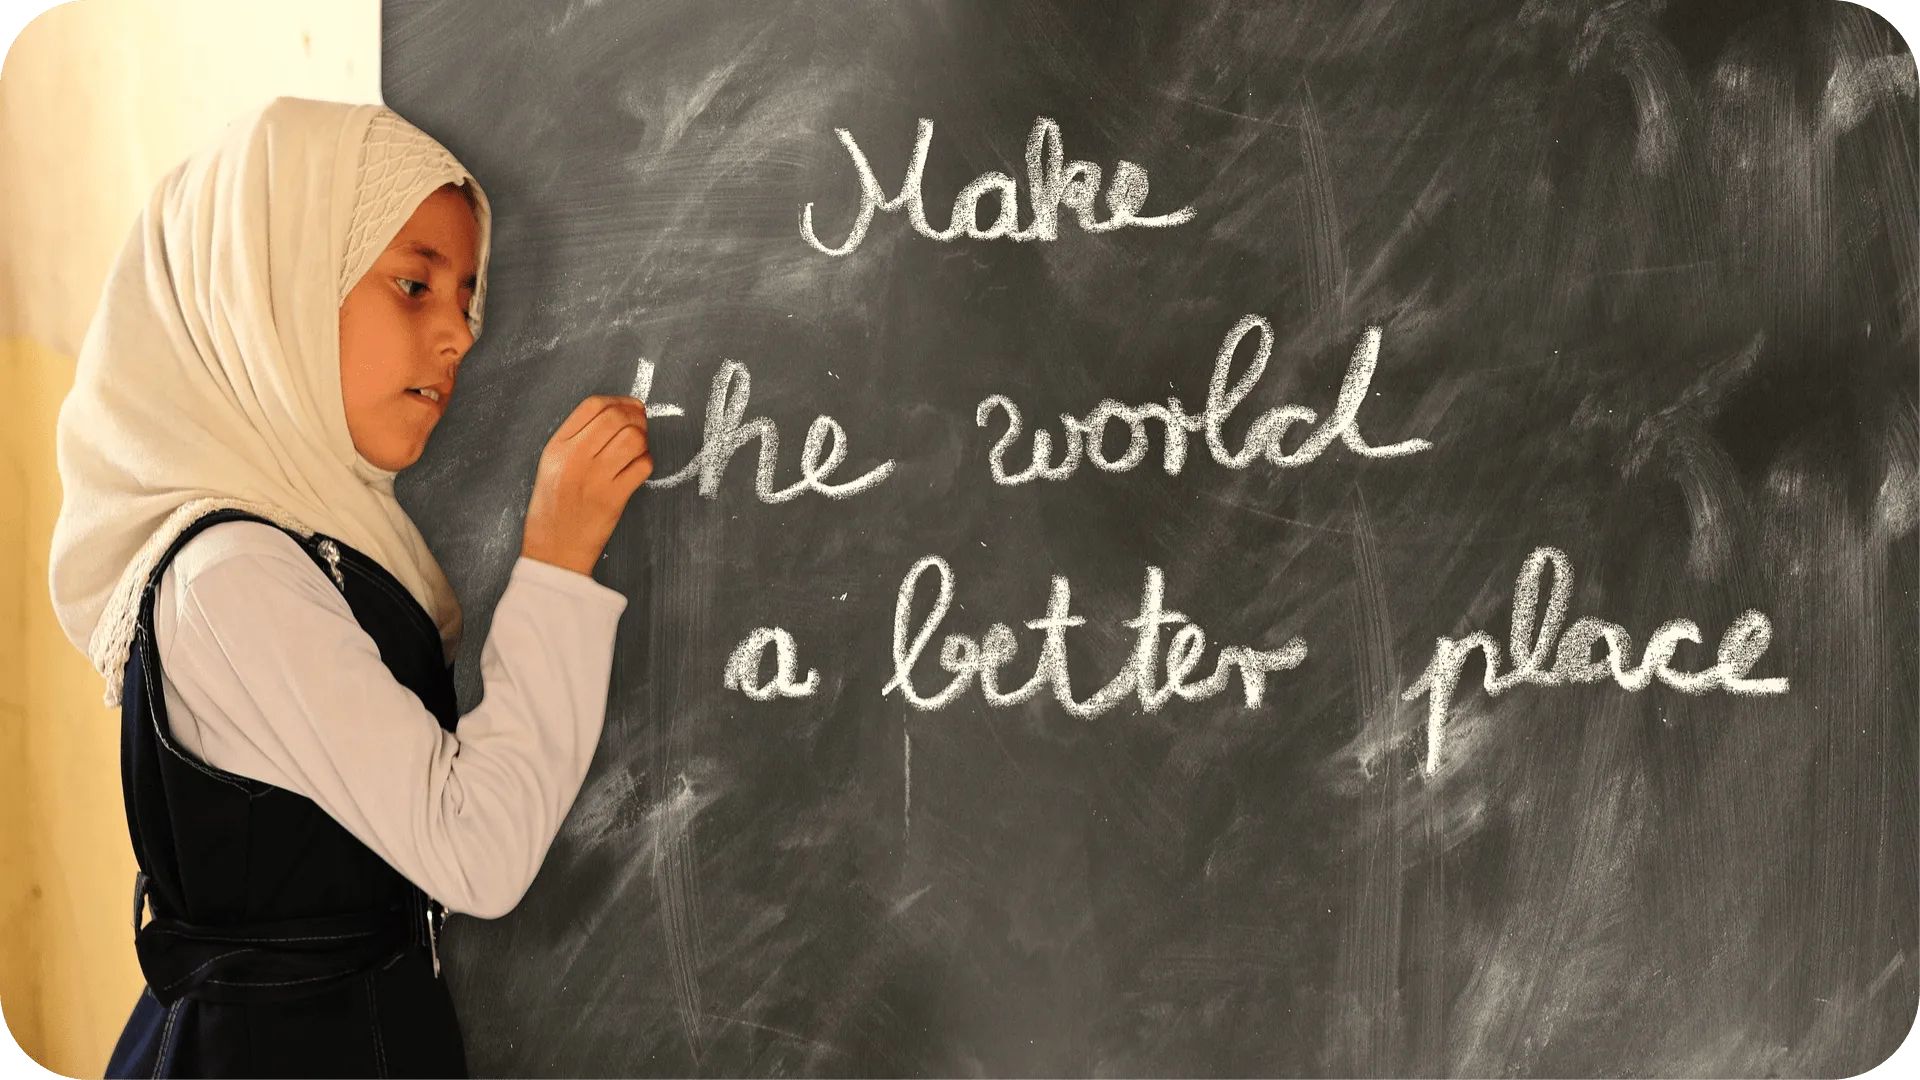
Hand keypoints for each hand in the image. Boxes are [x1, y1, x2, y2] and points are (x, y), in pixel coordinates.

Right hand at [521, 395, 651, 575]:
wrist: (553, 552)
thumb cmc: (553, 508)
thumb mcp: (551, 465)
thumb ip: (578, 438)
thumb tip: (618, 413)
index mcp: (557, 447)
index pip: (592, 405)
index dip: (617, 401)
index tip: (628, 407)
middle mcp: (575, 458)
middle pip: (616, 417)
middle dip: (635, 416)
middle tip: (640, 424)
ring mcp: (595, 478)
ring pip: (633, 438)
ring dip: (643, 439)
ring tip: (636, 449)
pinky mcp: (614, 498)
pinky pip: (642, 466)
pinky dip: (646, 462)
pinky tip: (636, 468)